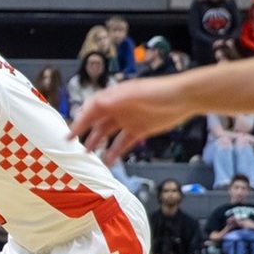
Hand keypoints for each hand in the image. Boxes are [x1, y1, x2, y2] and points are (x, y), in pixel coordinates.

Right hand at [68, 77, 192, 165]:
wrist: (185, 97)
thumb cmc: (158, 92)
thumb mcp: (134, 94)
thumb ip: (113, 100)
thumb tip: (92, 105)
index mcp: (114, 97)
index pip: (91, 110)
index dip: (79, 122)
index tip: (69, 135)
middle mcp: (118, 108)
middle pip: (97, 122)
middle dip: (85, 133)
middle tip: (74, 147)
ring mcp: (129, 120)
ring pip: (108, 133)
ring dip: (98, 143)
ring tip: (89, 155)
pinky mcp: (140, 130)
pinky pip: (124, 143)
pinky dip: (116, 152)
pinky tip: (109, 161)